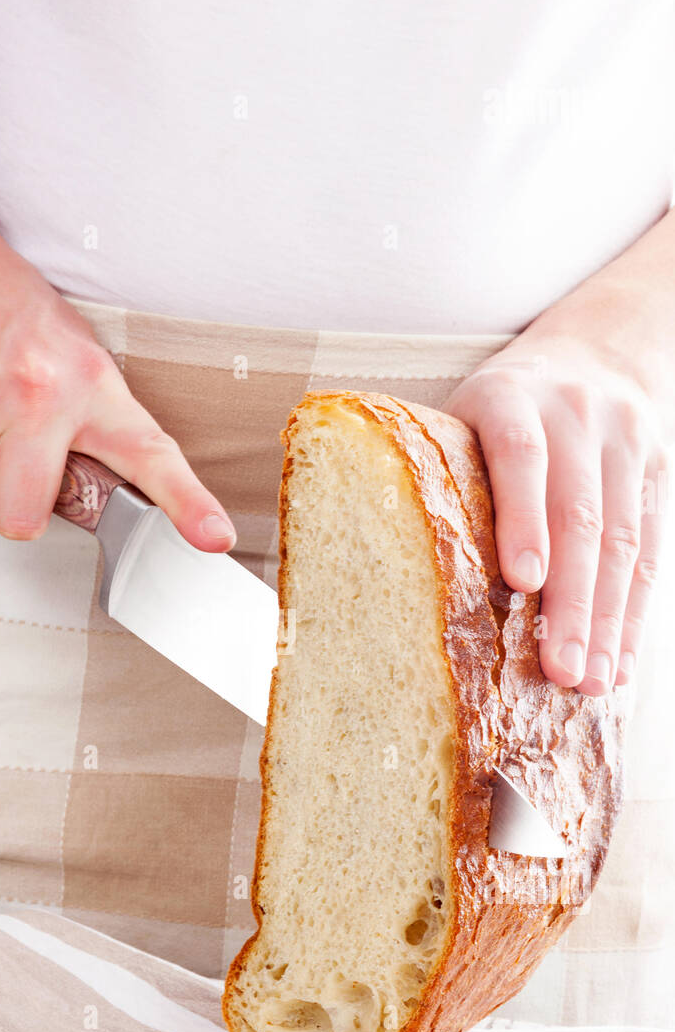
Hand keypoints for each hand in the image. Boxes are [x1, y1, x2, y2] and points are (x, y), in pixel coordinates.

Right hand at [0, 208, 235, 550]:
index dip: (186, 502)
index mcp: (89, 381)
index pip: (148, 452)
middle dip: (11, 505)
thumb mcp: (68, 348)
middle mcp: (39, 391)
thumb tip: (97, 492)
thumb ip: (87, 420)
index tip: (214, 538)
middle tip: (8, 457)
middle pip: (24, 517)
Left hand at [445, 334, 667, 694]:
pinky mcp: (658, 471)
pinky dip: (634, 611)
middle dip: (572, 600)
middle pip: (580, 514)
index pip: (520, 457)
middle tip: (559, 669)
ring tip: (590, 681)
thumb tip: (383, 579)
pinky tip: (618, 660)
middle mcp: (576, 416)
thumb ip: (441, 479)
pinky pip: (650, 549)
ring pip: (623, 539)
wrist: (594, 350)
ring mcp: (625, 443)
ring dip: (608, 619)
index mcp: (511, 398)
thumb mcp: (461, 417)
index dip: (523, 519)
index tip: (522, 581)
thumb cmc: (499, 407)